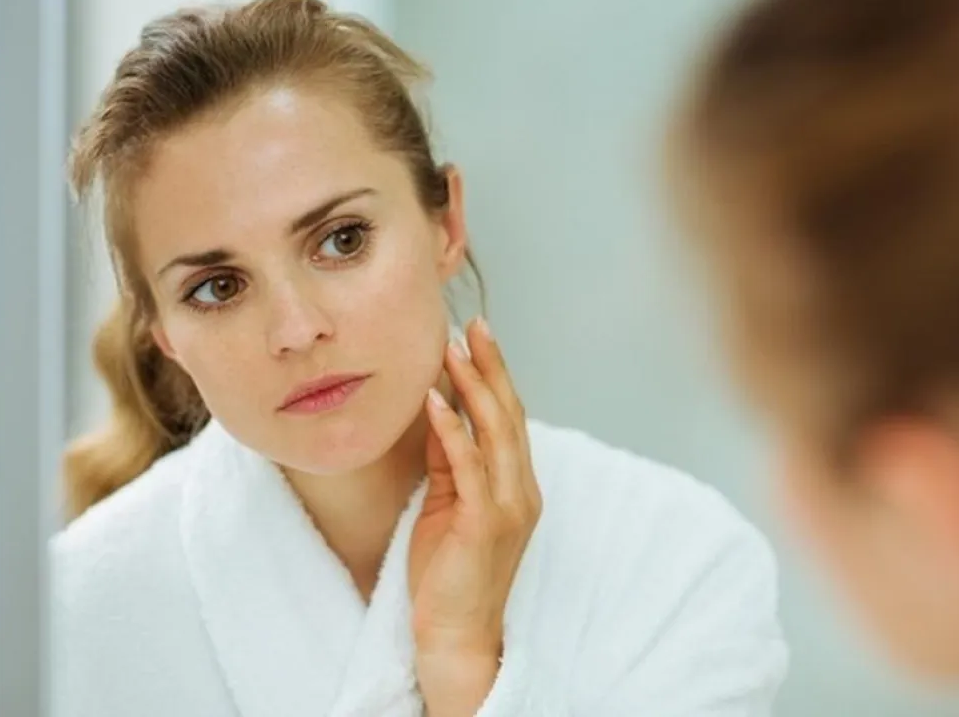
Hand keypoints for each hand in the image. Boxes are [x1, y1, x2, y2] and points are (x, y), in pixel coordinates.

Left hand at [408, 317, 541, 715]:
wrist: (455, 633)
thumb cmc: (448, 573)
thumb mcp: (448, 505)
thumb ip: (450, 461)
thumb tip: (440, 411)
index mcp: (518, 486)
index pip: (510, 419)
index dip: (495, 375)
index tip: (477, 337)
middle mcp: (522, 491)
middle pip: (510, 415)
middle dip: (491, 366)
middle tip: (473, 325)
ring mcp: (508, 506)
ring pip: (495, 432)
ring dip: (473, 386)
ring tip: (452, 350)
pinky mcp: (484, 523)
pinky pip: (468, 465)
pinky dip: (452, 428)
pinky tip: (435, 399)